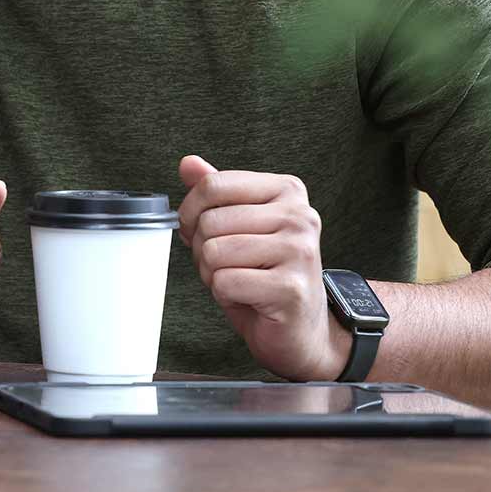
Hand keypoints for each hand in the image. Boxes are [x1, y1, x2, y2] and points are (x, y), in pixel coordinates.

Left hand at [177, 155, 348, 381]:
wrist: (302, 328)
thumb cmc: (266, 273)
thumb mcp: (238, 225)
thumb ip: (216, 192)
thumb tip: (188, 163)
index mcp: (287, 191)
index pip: (214, 185)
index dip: (191, 212)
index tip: (197, 229)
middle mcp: (299, 216)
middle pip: (210, 221)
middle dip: (202, 248)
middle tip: (226, 264)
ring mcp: (299, 251)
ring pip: (214, 252)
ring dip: (212, 273)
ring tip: (239, 279)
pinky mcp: (291, 288)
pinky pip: (225, 282)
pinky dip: (224, 294)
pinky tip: (248, 297)